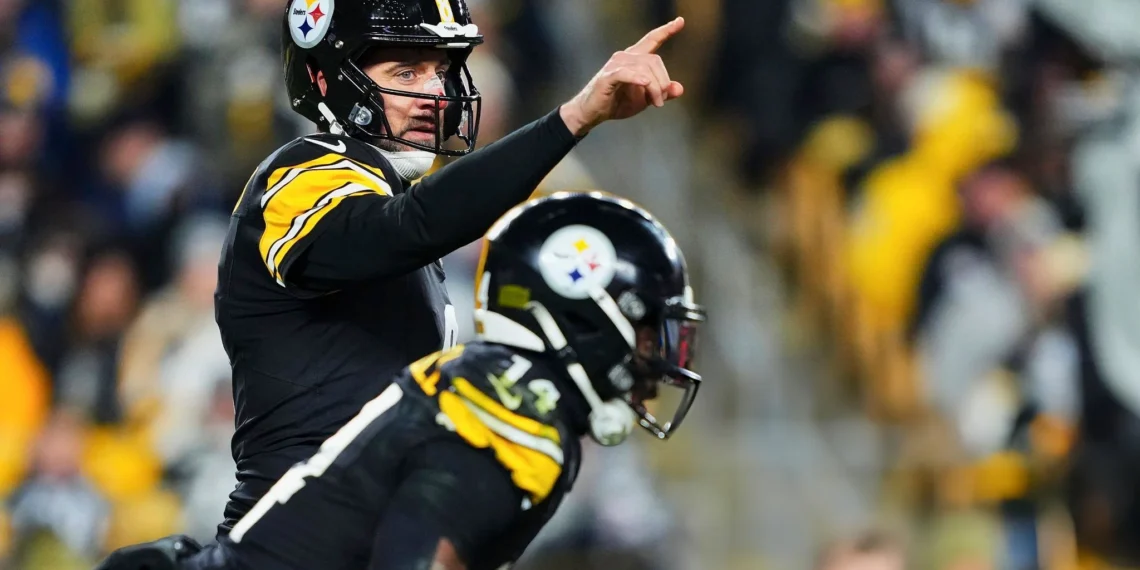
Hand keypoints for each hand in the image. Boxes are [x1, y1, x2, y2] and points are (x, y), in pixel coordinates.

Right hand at [560, 17, 685, 136]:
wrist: (593, 112)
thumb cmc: (617, 102)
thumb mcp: (645, 99)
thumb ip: (662, 92)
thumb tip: (680, 88)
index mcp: (635, 58)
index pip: (652, 40)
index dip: (667, 30)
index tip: (680, 21)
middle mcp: (626, 56)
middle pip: (654, 61)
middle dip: (663, 82)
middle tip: (660, 101)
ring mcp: (616, 65)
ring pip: (644, 69)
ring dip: (654, 88)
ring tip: (655, 103)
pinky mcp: (607, 76)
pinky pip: (625, 73)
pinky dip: (637, 78)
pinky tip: (645, 83)